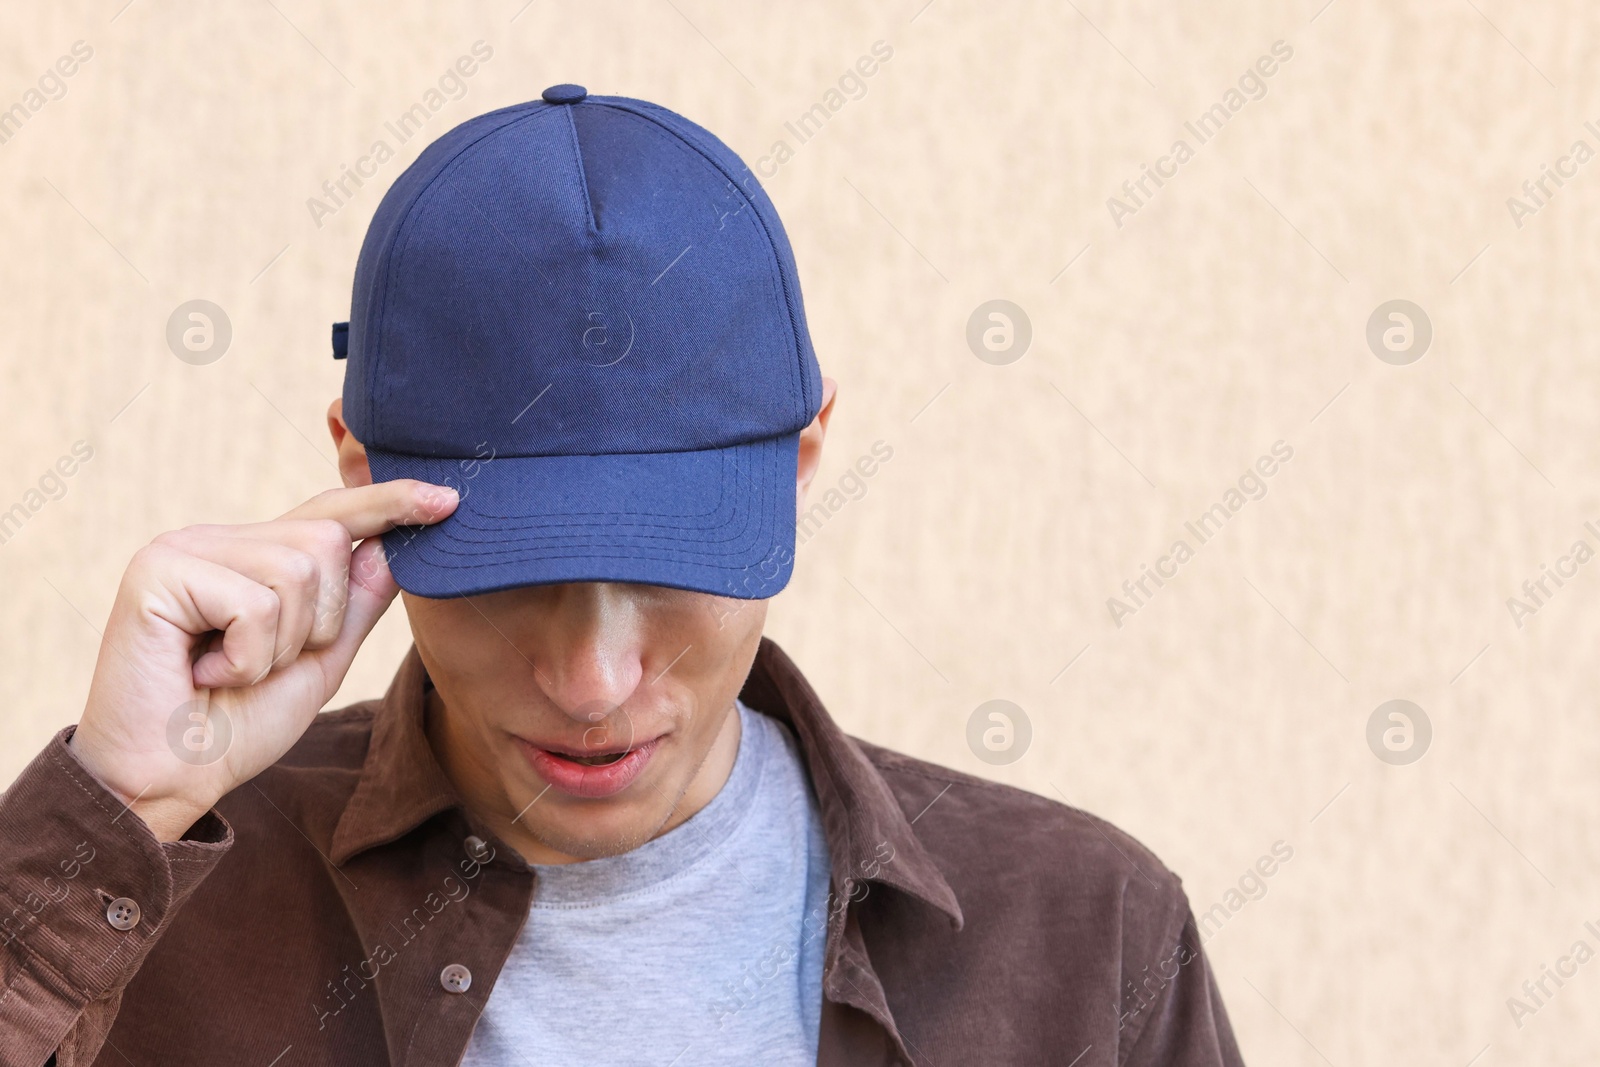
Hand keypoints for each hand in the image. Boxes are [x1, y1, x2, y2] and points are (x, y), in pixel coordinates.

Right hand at [68, 481, 457, 840]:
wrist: (166, 781)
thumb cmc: (235, 726)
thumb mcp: (319, 661)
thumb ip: (356, 604)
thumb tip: (397, 545)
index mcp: (251, 555)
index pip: (331, 513)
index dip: (389, 502)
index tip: (449, 499)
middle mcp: (216, 539)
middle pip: (327, 541)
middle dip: (320, 621)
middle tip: (260, 665)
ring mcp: (183, 549)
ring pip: (299, 570)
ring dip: (282, 645)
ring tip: (230, 671)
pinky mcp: (158, 572)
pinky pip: (257, 604)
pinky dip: (248, 657)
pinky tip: (205, 675)